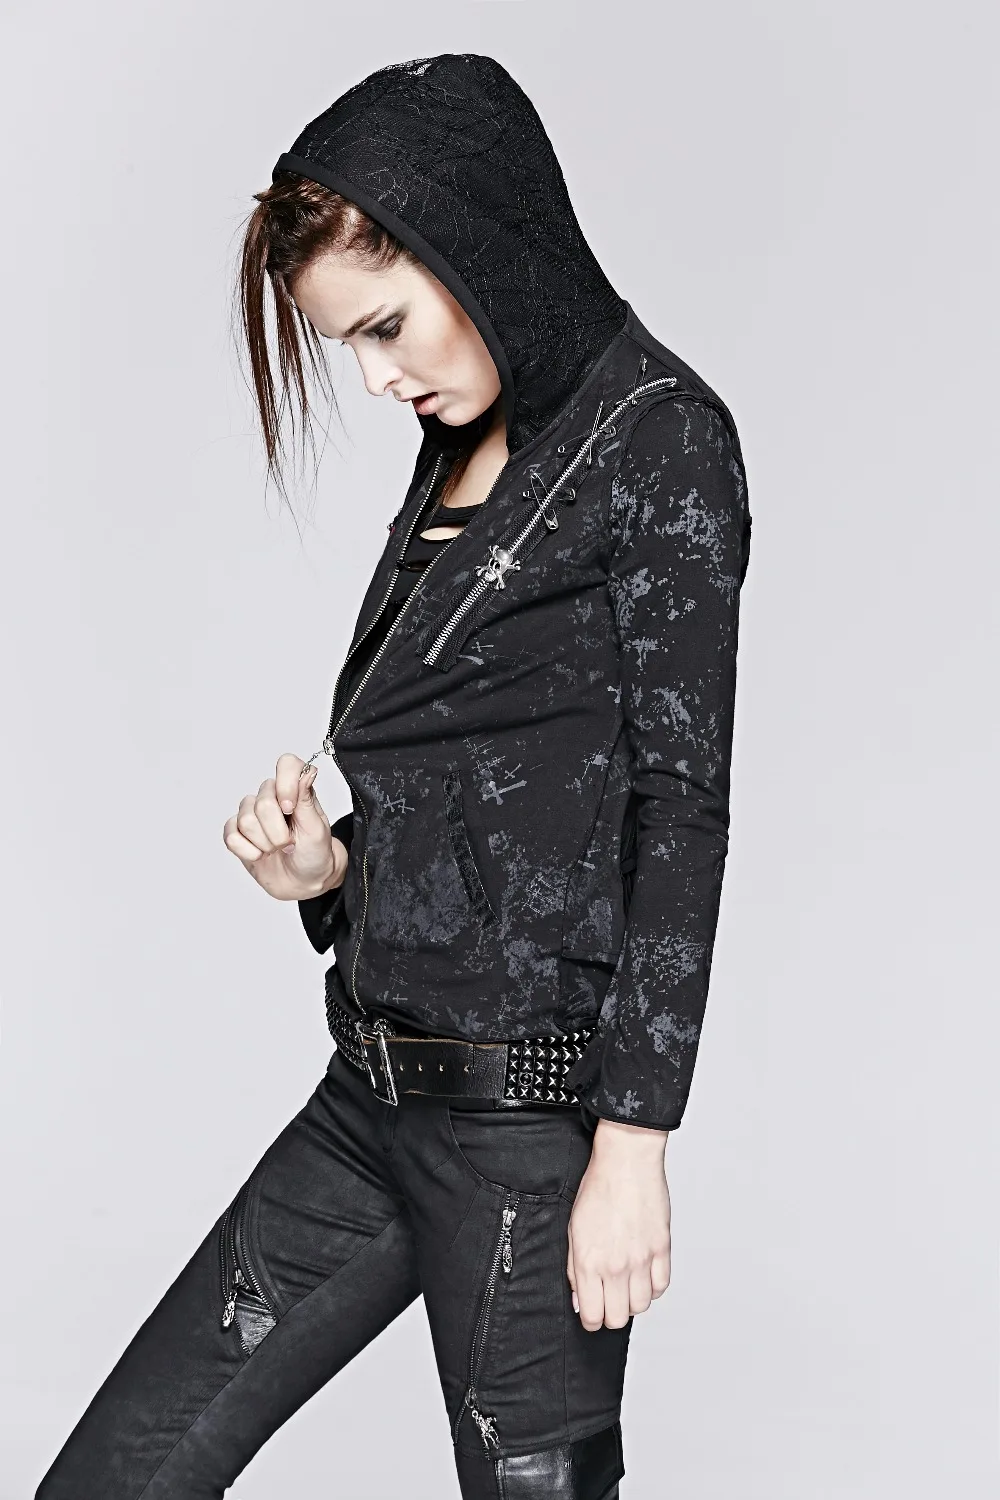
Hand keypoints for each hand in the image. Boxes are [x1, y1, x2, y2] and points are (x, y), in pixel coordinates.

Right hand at [223, 752, 348, 900]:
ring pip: (245, 820)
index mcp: (295, 790)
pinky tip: (260, 855)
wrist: (304, 882)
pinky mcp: (237, 833)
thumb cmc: (315, 854)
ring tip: (277, 849)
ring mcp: (252, 814)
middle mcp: (272, 797)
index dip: (285, 785)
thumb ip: (306, 800)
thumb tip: (307, 771)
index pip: (286, 764)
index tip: (290, 810)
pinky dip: (247, 851)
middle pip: (262, 802)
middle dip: (278, 831)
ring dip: (265, 843)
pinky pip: (230, 835)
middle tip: (290, 843)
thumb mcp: (317, 829)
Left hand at [566, 1118, 670, 1330]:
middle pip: (618, 1318)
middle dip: (610, 1313)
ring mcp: (642, 1259)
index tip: (591, 1312)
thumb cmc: (598, 1189)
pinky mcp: (662, 1249)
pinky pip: (661, 1286)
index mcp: (589, 1262)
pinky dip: (653, 1286)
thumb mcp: (573, 1229)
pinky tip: (644, 1274)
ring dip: (633, 1300)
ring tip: (626, 1285)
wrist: (626, 1162)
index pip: (593, 1316)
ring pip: (642, 1306)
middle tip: (608, 1299)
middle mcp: (616, 1266)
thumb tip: (580, 1300)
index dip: (591, 1319)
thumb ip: (574, 1269)